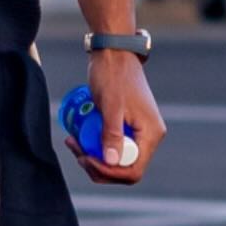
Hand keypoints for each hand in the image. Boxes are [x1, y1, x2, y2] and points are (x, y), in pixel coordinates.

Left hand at [64, 51, 166, 185]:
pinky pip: (113, 145)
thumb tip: (111, 161)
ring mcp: (139, 132)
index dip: (109, 172)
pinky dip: (96, 146)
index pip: (133, 170)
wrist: (114, 53)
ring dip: (94, 157)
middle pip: (124, 168)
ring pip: (116, 159)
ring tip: (74, 143)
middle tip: (77, 151)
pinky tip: (79, 137)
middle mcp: (149, 136)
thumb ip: (112, 134)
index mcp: (151, 133)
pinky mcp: (128, 127)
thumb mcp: (111, 105)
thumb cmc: (113, 75)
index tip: (87, 159)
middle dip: (98, 165)